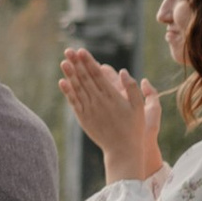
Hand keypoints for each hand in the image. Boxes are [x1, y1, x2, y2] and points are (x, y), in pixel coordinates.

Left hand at [61, 47, 164, 178]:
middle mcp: (99, 102)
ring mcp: (90, 111)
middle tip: (69, 50)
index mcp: (113, 97)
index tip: (82, 51)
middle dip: (77, 64)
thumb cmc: (133, 127)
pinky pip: (74, 102)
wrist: (122, 150)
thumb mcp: (139, 107)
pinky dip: (68, 92)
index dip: (89, 62)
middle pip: (85, 79)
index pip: (98, 75)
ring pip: (78, 89)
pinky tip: (62, 82)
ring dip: (70, 74)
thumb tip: (122, 71)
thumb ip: (132, 88)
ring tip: (64, 61)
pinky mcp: (83, 119)